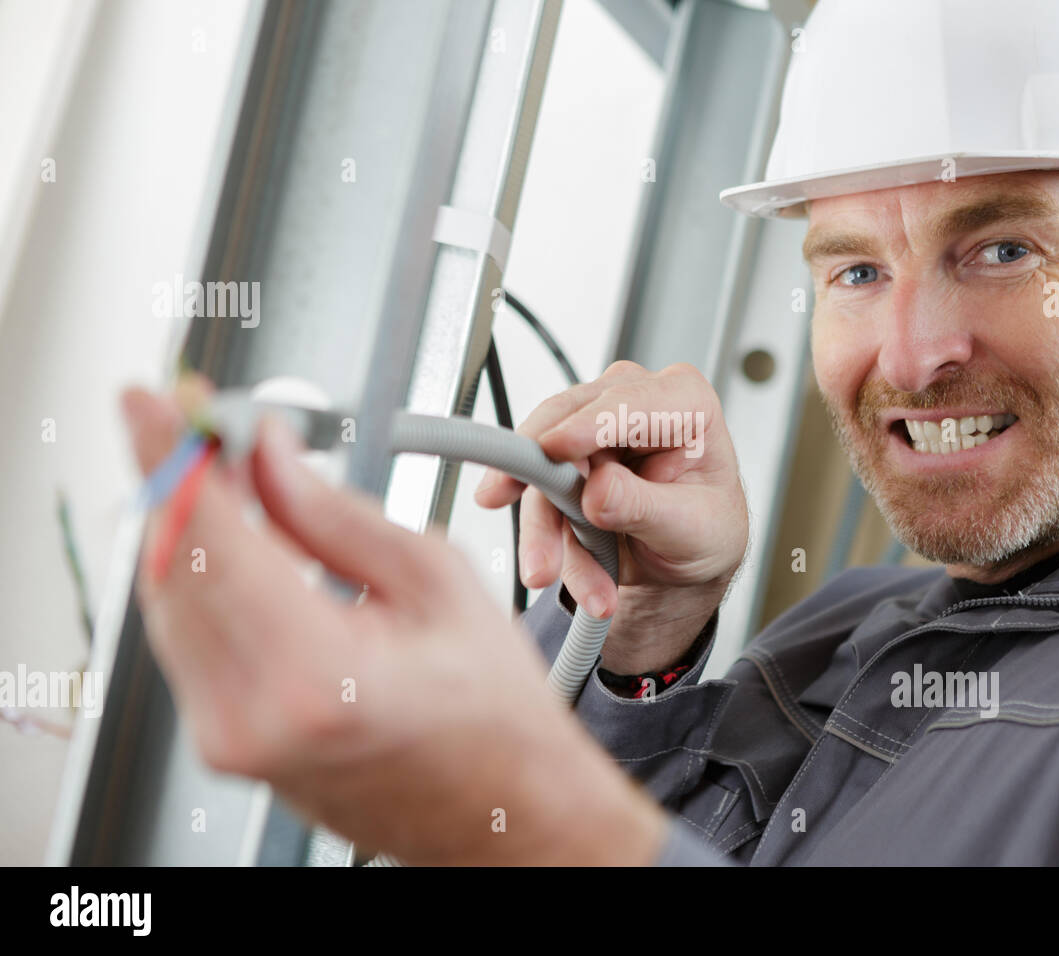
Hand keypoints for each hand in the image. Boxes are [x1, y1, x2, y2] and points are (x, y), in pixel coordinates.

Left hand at [120, 385, 667, 864]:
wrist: (502, 808)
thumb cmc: (493, 712)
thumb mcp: (434, 581)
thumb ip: (333, 512)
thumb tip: (270, 453)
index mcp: (315, 673)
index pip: (210, 537)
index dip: (172, 453)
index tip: (155, 400)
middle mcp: (250, 717)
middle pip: (172, 565)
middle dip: (177, 478)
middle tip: (203, 423)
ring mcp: (229, 740)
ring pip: (170, 600)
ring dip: (186, 523)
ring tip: (227, 470)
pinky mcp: (225, 744)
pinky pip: (187, 639)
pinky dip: (200, 576)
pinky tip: (232, 535)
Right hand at [475, 361, 748, 674]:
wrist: (689, 562)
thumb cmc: (707, 530)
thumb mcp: (692, 529)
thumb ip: (645, 507)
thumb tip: (597, 490)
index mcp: (685, 402)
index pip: (627, 403)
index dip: (584, 426)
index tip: (551, 450)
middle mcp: (632, 403)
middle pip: (564, 425)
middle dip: (544, 485)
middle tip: (536, 538)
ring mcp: (592, 430)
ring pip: (540, 467)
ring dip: (543, 530)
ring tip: (552, 577)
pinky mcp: (563, 463)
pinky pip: (537, 497)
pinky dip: (548, 541)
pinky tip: (580, 579)